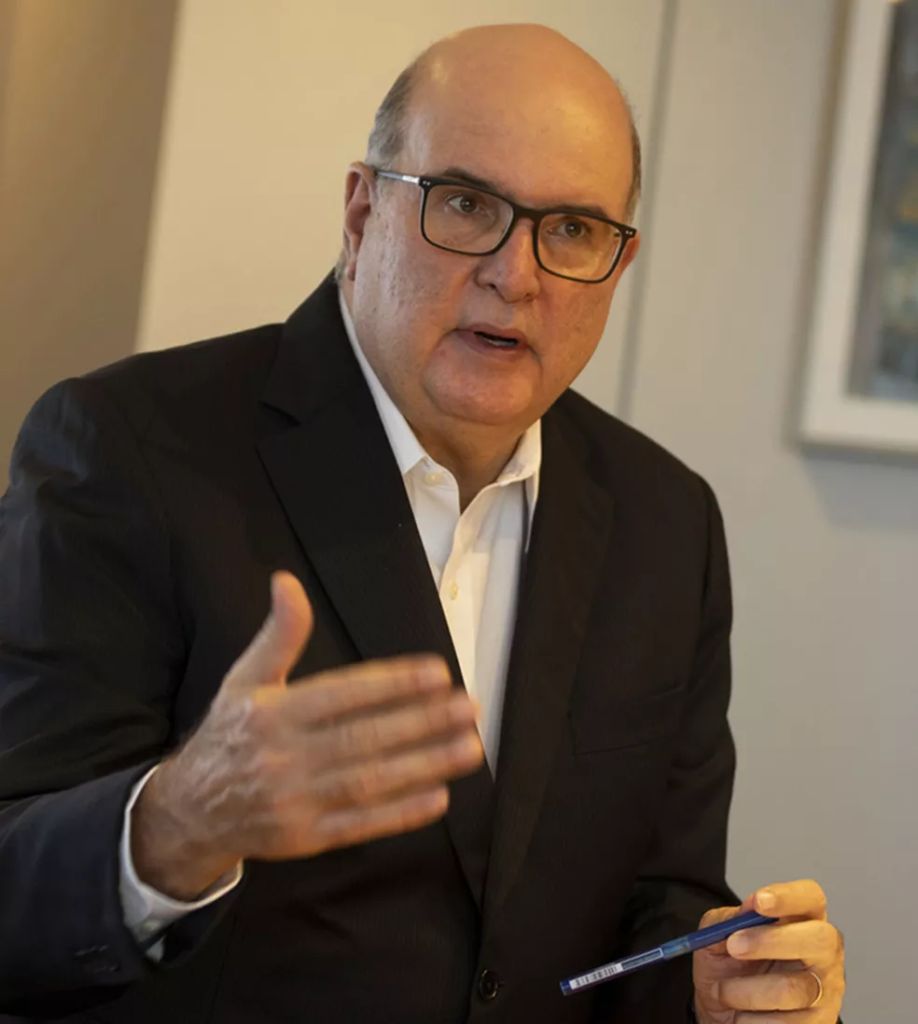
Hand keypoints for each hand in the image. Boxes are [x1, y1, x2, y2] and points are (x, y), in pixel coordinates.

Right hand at [132, 571, 483, 898]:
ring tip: (469, 747)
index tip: (438, 673)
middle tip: (469, 708)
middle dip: (422, 723)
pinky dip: (400, 813)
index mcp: (272, 712)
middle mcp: (284, 757)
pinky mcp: (306, 839)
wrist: (190, 812)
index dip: (392, 684)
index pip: (342, 694)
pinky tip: (439, 796)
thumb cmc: (230, 735)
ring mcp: (296, 802)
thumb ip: (278, 635)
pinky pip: (359, 826)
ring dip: (425, 764)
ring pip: (369, 781)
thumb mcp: (244, 679)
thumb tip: (287, 582)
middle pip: (364, 738)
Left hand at [693, 880, 844, 1022]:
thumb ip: (728, 920)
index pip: (810, 897)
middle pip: (819, 939)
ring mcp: (826, 991)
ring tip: (724, 991)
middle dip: (770, 941)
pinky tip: (742, 1015)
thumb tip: (746, 911)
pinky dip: (751, 1020)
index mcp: (801, 919)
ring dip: (745, 991)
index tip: (758, 901)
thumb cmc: (728, 966)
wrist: (723, 1013)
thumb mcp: (717, 934)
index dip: (788, 896)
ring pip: (793, 988)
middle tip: (733, 946)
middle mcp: (823, 953)